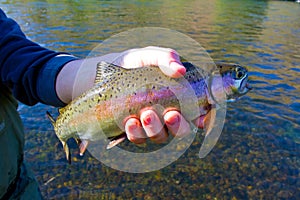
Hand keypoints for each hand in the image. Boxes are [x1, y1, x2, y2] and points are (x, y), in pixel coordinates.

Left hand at [56, 46, 203, 143]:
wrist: (104, 73)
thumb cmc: (133, 63)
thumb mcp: (148, 55)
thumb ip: (165, 57)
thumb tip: (180, 69)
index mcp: (175, 98)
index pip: (195, 113)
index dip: (203, 119)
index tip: (201, 120)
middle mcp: (165, 114)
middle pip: (180, 129)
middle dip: (178, 126)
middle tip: (171, 114)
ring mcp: (148, 125)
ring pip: (159, 136)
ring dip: (154, 128)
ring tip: (144, 115)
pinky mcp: (131, 131)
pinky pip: (137, 138)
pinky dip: (134, 132)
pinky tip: (129, 121)